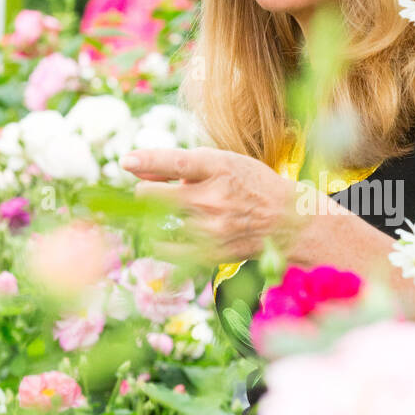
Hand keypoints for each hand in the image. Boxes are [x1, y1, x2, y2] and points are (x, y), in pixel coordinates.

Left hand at [120, 146, 297, 262]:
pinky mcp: (211, 253)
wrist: (289, 221)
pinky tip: (164, 236)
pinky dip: (159, 242)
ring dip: (158, 217)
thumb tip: (135, 170)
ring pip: (159, 222)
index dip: (148, 160)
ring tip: (177, 214)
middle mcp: (214, 199)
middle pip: (155, 197)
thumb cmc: (250, 185)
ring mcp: (212, 229)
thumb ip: (180, 165)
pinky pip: (167, 250)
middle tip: (151, 193)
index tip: (125, 161)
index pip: (177, 163)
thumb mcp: (223, 163)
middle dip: (145, 193)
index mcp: (220, 168)